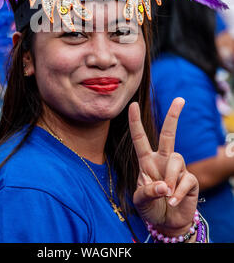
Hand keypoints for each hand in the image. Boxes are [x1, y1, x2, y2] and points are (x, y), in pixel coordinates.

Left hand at [129, 97, 198, 237]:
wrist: (166, 224)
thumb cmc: (150, 208)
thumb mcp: (140, 201)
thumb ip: (147, 192)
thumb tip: (163, 186)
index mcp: (146, 161)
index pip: (140, 139)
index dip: (135, 122)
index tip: (132, 105)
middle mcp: (162, 161)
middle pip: (168, 134)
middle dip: (173, 116)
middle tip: (180, 99)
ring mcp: (177, 169)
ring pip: (176, 159)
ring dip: (170, 178)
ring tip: (166, 195)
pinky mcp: (190, 180)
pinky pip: (185, 179)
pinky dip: (177, 192)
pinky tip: (173, 202)